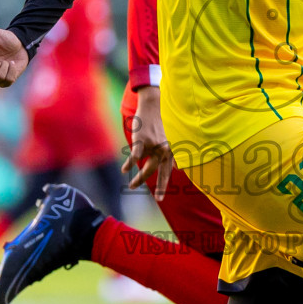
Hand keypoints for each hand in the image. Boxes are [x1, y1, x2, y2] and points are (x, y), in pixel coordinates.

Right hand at [122, 86, 174, 200]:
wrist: (153, 105)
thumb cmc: (160, 122)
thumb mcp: (170, 137)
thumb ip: (172, 153)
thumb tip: (178, 168)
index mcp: (171, 150)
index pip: (169, 171)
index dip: (165, 184)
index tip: (162, 198)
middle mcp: (165, 150)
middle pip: (161, 173)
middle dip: (161, 188)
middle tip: (159, 199)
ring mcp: (154, 146)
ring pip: (147, 169)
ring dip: (139, 179)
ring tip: (132, 186)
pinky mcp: (142, 141)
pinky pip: (135, 156)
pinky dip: (129, 164)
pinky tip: (124, 169)